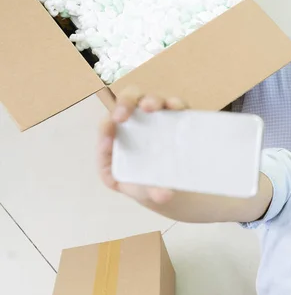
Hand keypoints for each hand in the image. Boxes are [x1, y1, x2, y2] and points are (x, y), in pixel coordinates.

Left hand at [98, 86, 187, 204]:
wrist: (166, 186)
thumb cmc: (140, 183)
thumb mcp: (133, 188)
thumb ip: (146, 191)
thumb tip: (164, 194)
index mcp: (119, 134)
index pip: (108, 123)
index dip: (107, 126)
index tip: (110, 135)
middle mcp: (138, 120)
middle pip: (128, 100)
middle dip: (124, 103)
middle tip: (123, 117)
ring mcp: (159, 117)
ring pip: (153, 100)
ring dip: (151, 101)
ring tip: (151, 109)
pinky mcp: (180, 119)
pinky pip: (179, 106)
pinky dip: (177, 104)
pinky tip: (176, 108)